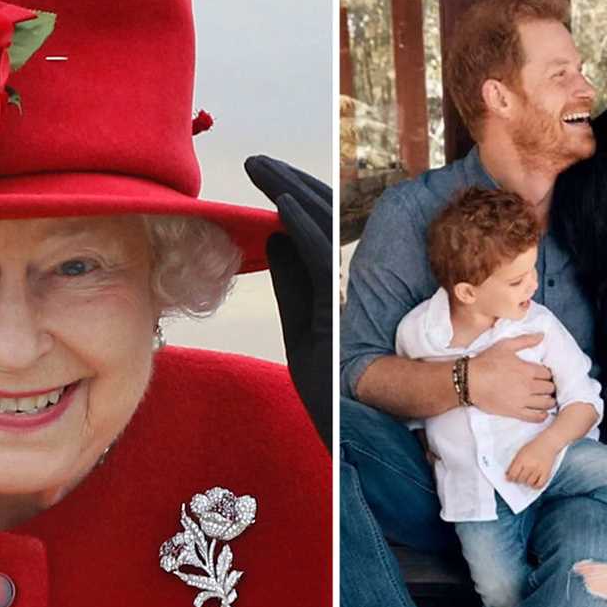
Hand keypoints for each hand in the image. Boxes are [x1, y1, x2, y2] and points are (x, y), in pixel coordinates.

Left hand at [244, 155, 331, 450]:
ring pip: (325, 233)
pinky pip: (324, 263)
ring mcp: (348, 298)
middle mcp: (350, 287)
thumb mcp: (300, 334)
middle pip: (324, 223)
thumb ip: (291, 286)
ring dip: (292, 194)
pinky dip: (305, 228)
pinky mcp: (340, 314)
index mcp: (339, 289)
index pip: (319, 231)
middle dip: (292, 185)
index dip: (297, 198)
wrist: (346, 444)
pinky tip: (282, 205)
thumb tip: (274, 235)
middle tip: (256, 162)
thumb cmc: (331, 398)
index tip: (266, 174)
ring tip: (260, 168)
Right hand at [467, 334, 555, 421]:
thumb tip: (541, 335)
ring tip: (545, 399)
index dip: (546, 374)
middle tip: (544, 387)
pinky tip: (542, 412)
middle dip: (549, 387)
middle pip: (549, 388)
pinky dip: (542, 415)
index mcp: (528, 370)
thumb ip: (525, 340)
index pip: (548, 374)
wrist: (469, 381)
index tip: (543, 375)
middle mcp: (528, 386)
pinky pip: (535, 416)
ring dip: (548, 400)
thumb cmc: (485, 362)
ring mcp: (522, 400)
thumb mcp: (505, 345)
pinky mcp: (515, 412)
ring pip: (546, 403)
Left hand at [506, 436, 562, 488]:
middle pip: (520, 479)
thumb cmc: (533, 447)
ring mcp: (538, 469)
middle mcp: (530, 465)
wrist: (548, 443)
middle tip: (519, 477)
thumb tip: (508, 474)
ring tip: (527, 477)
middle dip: (518, 480)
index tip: (509, 479)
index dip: (510, 478)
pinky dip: (535, 485)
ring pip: (529, 483)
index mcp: (521, 459)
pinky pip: (539, 485)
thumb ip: (514, 463)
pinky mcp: (546, 472)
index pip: (512, 474)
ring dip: (527, 482)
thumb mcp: (520, 452)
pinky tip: (534, 482)